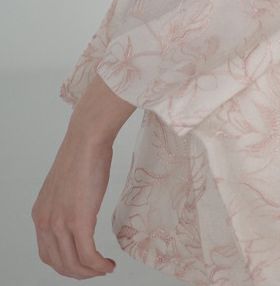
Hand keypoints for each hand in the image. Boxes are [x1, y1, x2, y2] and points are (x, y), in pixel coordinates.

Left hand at [31, 130, 116, 278]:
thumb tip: (81, 211)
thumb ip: (67, 204)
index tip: (84, 264)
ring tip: (105, 268)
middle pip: (59, 263)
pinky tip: (108, 264)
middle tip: (97, 270)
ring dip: (90, 272)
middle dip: (79, 272)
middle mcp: (45, 222)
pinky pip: (87, 255)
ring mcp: (61, 223)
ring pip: (73, 263)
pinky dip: (98, 265)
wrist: (87, 138)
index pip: (48, 253)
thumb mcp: (67, 185)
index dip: (66, 264)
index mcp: (40, 214)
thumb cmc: (83, 154)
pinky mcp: (79, 220)